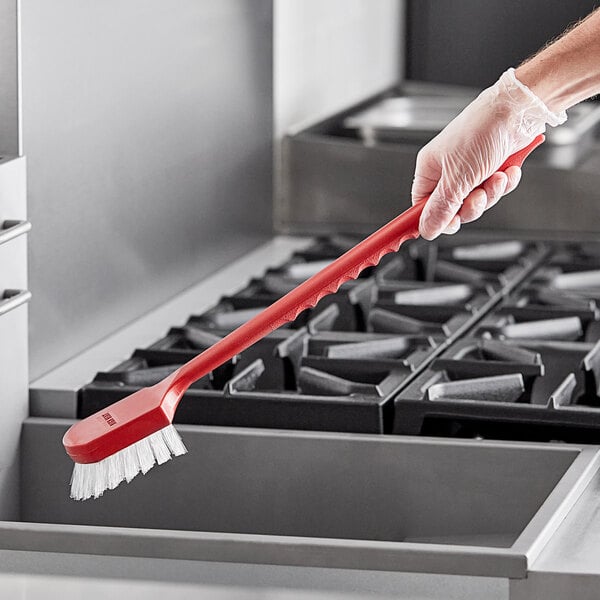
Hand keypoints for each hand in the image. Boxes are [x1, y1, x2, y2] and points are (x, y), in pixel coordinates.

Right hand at [411, 68, 565, 239]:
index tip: (446, 226)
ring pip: (476, 202)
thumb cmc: (482, 130)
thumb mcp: (457, 177)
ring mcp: (469, 170)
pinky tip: (506, 171)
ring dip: (491, 194)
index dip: (434, 219)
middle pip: (452, 209)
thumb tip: (427, 229)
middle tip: (478, 195)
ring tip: (496, 177)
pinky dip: (503, 184)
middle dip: (471, 205)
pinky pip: (493, 191)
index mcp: (430, 169)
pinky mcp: (490, 169)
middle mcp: (447, 171)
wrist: (517, 111)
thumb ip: (441, 208)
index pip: (422, 206)